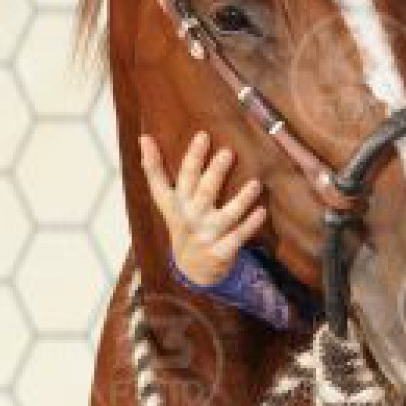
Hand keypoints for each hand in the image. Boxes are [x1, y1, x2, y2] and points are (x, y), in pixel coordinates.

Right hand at [139, 130, 268, 285]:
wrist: (190, 269)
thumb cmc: (182, 222)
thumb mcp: (166, 200)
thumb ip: (155, 170)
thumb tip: (143, 136)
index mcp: (175, 203)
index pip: (178, 177)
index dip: (189, 157)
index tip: (202, 135)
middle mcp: (190, 218)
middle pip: (203, 191)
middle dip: (215, 172)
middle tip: (228, 152)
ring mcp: (206, 235)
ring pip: (226, 215)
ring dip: (241, 200)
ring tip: (255, 184)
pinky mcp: (221, 250)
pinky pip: (238, 236)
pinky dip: (249, 225)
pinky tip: (261, 211)